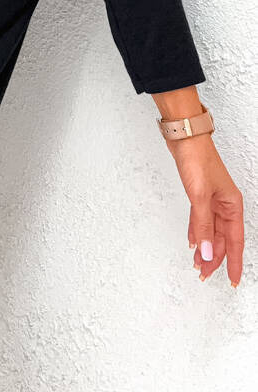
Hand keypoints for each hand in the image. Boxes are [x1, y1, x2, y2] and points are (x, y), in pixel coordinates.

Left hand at [166, 133, 242, 286]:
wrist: (184, 137)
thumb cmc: (197, 159)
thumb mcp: (200, 197)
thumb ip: (203, 226)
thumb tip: (207, 252)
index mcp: (232, 205)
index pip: (235, 242)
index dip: (233, 262)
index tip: (232, 280)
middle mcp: (225, 203)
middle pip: (221, 238)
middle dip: (213, 258)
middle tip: (204, 275)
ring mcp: (212, 198)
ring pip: (211, 230)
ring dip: (204, 247)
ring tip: (197, 264)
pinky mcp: (200, 193)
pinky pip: (201, 219)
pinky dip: (197, 231)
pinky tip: (193, 242)